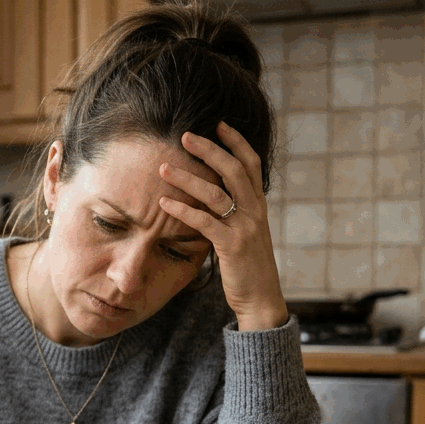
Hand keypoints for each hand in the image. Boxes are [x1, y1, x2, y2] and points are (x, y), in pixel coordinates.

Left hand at [158, 122, 287, 331]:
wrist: (260, 299)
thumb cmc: (247, 267)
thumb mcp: (244, 233)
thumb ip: (233, 213)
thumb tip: (212, 197)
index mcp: (258, 206)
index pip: (251, 164)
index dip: (237, 142)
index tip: (219, 124)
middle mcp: (255, 212)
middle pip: (234, 170)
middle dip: (209, 150)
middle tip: (185, 136)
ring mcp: (245, 228)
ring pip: (216, 193)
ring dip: (188, 178)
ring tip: (164, 169)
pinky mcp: (232, 246)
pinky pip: (205, 222)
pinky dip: (183, 210)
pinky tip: (164, 203)